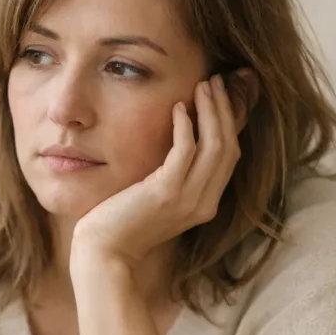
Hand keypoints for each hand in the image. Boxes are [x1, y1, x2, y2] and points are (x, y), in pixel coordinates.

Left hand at [72, 73, 243, 267]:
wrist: (105, 252)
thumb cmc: (123, 224)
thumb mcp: (157, 199)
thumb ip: (173, 177)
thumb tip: (179, 144)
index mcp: (205, 204)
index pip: (230, 156)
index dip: (230, 123)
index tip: (222, 96)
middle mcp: (204, 202)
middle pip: (229, 147)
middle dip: (225, 111)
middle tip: (216, 82)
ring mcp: (188, 199)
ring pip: (215, 146)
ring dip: (211, 111)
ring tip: (203, 85)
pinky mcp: (166, 193)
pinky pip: (186, 151)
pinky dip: (186, 126)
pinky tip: (178, 107)